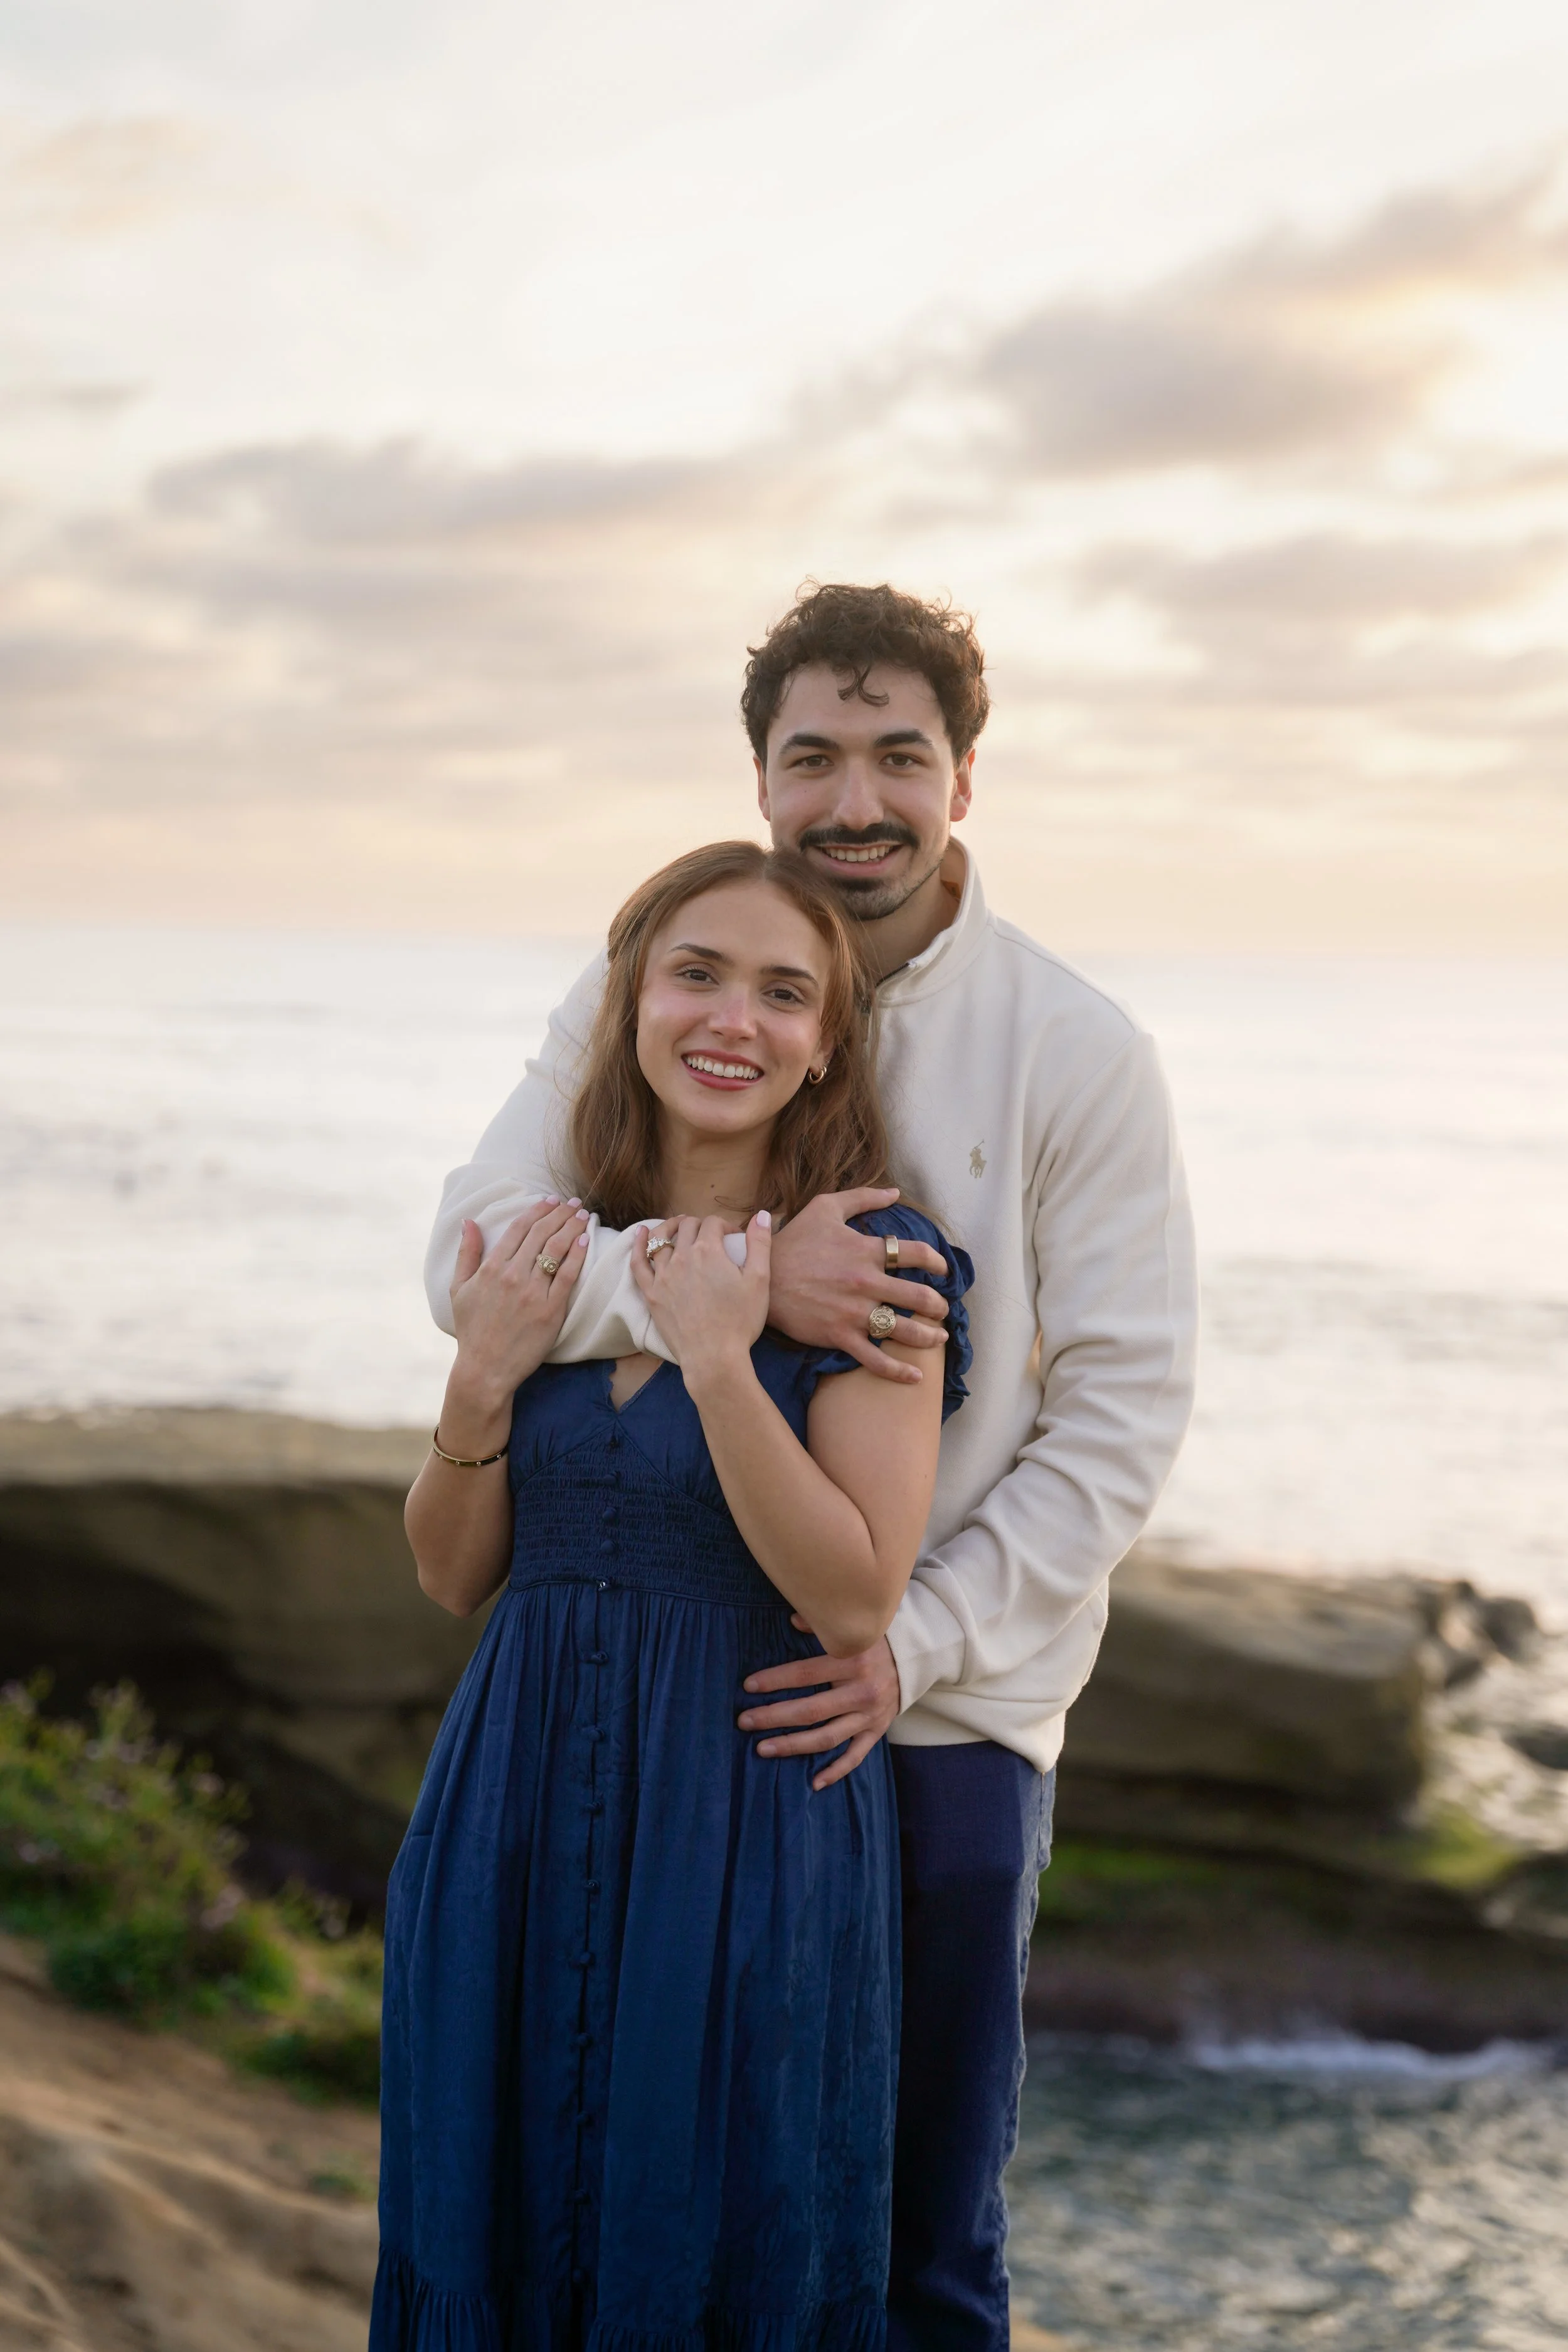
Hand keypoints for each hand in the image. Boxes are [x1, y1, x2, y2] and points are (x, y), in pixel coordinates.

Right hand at [442, 1198, 588, 1442]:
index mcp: (491, 1268)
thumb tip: (469, 1221)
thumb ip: (466, 1253)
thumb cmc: (471, 1330)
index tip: (550, 1200)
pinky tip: (584, 1240)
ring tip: (583, 1215)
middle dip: (559, 1213)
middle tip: (573, 1203)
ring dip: (572, 1227)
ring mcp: (532, 1292)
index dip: (537, 1210)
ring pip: (556, 1249)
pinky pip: (567, 1275)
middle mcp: (512, 1275)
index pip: (519, 1228)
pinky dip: (577, 1255)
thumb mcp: (459, 1290)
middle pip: (541, 1234)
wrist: (485, 1369)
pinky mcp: (550, 1310)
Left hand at [630, 1211, 770, 1382]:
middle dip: (700, 1224)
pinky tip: (640, 1233)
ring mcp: (663, 1275)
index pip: (713, 1223)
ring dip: (671, 1227)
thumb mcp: (759, 1280)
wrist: (713, 1357)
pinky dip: (638, 1244)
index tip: (734, 1238)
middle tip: (709, 1234)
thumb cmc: (740, 1321)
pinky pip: (638, 1262)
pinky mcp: (651, 1293)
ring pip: (660, 1238)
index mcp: (709, 1250)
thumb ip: (760, 1243)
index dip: (726, 1226)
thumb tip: (762, 1214)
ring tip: (678, 1227)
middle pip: (687, 1226)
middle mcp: (682, 1256)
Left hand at [738, 1618, 900, 1790]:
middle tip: (744, 1722)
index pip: (805, 1674)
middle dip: (773, 1717)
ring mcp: (870, 1716)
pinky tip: (813, 1783)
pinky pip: (855, 1757)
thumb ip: (822, 1624)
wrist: (917, 1658)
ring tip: (762, 1749)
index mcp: (853, 1661)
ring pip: (827, 1738)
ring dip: (793, 1746)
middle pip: (810, 1710)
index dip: (775, 1680)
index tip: (748, 1686)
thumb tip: (792, 1619)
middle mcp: (862, 1691)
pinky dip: (835, 1771)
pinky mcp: (877, 1731)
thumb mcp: (853, 1627)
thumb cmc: (874, 1640)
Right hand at [769, 1188, 947, 1384]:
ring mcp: (854, 1312)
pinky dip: (898, 1372)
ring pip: (904, 1330)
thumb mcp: (825, 1208)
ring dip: (929, 1337)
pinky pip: (875, 1359)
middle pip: (919, 1297)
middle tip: (942, 1309)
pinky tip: (916, 1377)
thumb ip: (862, 1197)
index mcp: (866, 1251)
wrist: (760, 1277)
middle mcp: (866, 1282)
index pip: (917, 1254)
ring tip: (938, 1338)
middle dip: (938, 1305)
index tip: (943, 1271)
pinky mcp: (840, 1336)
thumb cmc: (793, 1241)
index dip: (938, 1263)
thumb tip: (895, 1193)